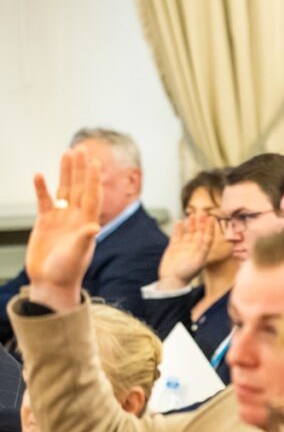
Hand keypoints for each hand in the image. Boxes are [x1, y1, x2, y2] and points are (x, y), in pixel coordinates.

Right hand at [25, 148, 101, 310]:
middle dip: (81, 168)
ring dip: (65, 172)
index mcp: (87, 223)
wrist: (51, 283)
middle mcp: (76, 218)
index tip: (95, 161)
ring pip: (64, 190)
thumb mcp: (77, 255)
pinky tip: (39, 175)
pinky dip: (42, 189)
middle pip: (79, 187)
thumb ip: (84, 240)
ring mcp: (61, 219)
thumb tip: (94, 227)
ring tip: (66, 153)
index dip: (93, 178)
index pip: (92, 195)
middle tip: (82, 148)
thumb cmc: (67, 272)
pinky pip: (44, 201)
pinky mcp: (45, 223)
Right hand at [157, 213, 214, 288]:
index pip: (207, 236)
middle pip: (198, 232)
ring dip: (190, 224)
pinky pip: (177, 236)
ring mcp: (183, 247)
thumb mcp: (198, 261)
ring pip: (188, 232)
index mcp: (202, 251)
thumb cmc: (187, 273)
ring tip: (192, 215)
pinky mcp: (173, 247)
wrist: (172, 281)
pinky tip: (179, 222)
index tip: (212, 218)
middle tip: (202, 212)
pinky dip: (178, 229)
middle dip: (200, 223)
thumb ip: (203, 249)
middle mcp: (194, 248)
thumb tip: (207, 237)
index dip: (210, 227)